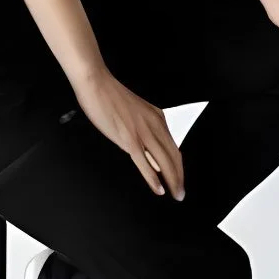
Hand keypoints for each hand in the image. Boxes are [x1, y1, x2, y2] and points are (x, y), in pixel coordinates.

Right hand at [72, 66, 185, 199]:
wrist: (97, 84)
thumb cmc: (111, 97)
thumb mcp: (136, 114)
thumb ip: (146, 134)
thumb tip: (153, 159)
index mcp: (157, 118)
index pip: (174, 148)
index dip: (179, 167)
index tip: (180, 180)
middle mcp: (154, 125)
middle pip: (174, 156)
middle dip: (179, 177)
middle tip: (181, 194)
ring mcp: (142, 132)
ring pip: (164, 161)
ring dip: (172, 180)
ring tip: (176, 194)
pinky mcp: (129, 138)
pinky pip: (144, 162)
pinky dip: (153, 178)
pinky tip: (158, 189)